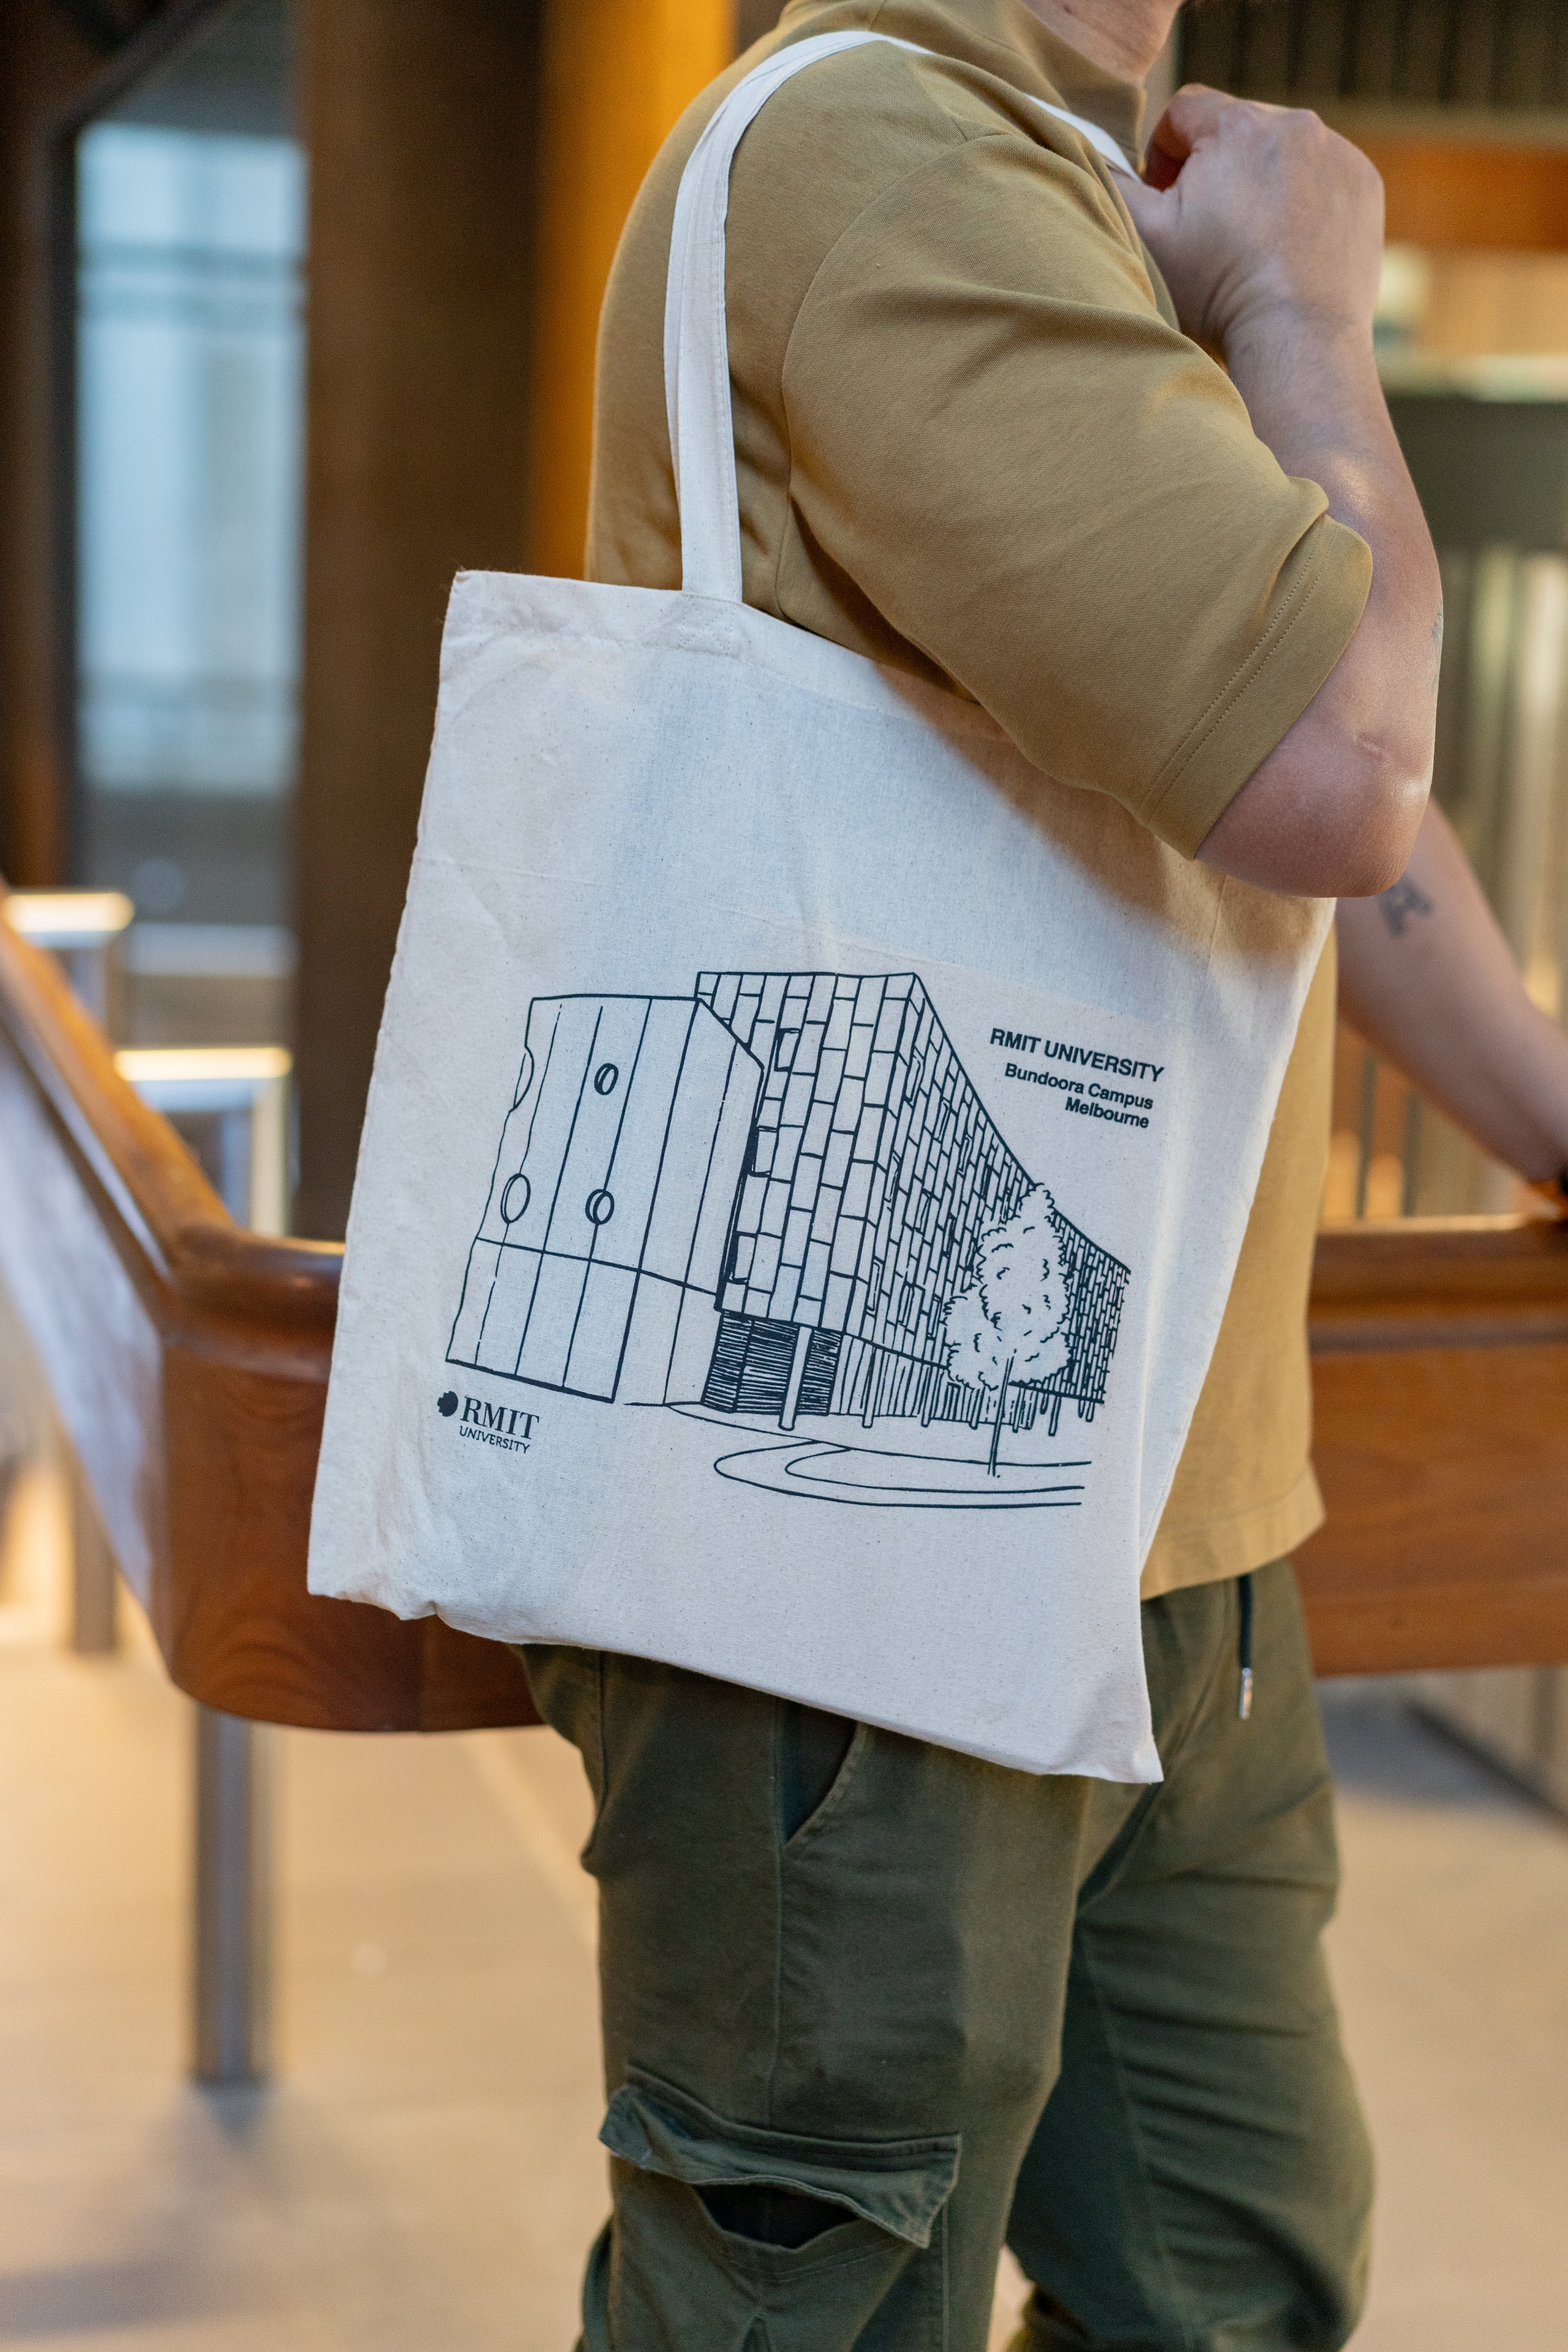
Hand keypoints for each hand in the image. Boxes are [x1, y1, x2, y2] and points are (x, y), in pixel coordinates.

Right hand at [1119, 86, 1384, 359]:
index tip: (1167, 200)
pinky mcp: (1363, 185)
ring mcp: (1337, 154)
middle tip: (1206, 230)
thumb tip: (1096, 153)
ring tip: (1248, 241)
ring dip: (1257, 182)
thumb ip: (1112, 183)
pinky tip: (1285, 246)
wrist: (1298, 341)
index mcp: (1239, 126)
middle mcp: (1296, 125)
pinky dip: (1300, 200)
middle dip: (1213, 168)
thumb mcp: (1146, 237)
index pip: (1185, 110)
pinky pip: (1320, 174)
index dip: (1163, 154)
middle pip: (1235, 128)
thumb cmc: (1219, 291)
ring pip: (1279, 151)